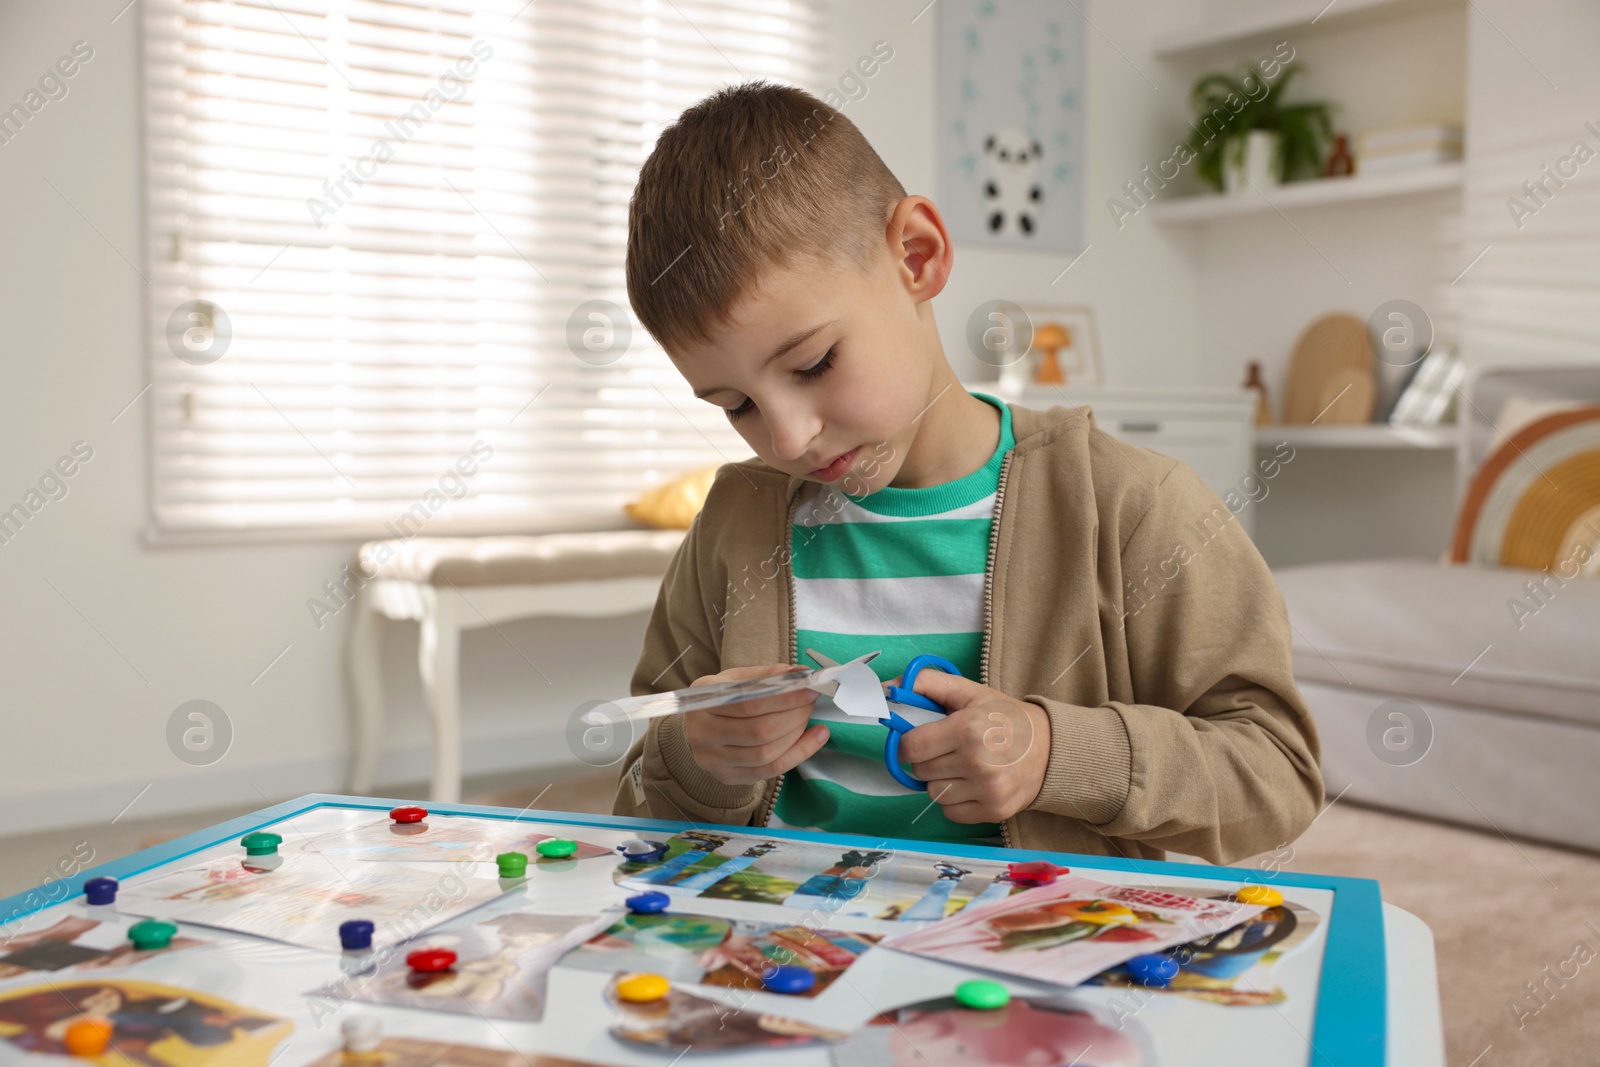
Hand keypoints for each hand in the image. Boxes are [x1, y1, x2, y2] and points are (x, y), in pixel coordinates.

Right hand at [682, 664, 828, 786]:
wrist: (699, 729)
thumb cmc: (722, 699)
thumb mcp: (737, 679)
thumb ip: (768, 675)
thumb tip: (800, 673)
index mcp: (702, 700)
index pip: (749, 703)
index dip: (784, 698)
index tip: (810, 689)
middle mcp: (702, 733)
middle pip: (758, 730)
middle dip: (794, 715)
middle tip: (811, 702)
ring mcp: (713, 759)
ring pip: (765, 753)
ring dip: (796, 735)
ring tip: (810, 718)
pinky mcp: (727, 777)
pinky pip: (770, 771)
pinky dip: (798, 754)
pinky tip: (814, 739)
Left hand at [891, 671, 1050, 823]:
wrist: (1050, 748)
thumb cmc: (1005, 717)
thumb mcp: (969, 692)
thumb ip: (927, 685)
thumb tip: (885, 689)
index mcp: (967, 730)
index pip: (910, 747)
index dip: (908, 743)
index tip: (919, 739)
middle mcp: (976, 763)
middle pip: (920, 771)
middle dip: (927, 759)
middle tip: (948, 749)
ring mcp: (986, 790)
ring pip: (933, 793)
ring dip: (940, 781)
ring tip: (962, 766)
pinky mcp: (994, 811)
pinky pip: (950, 812)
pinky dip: (954, 801)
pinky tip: (971, 784)